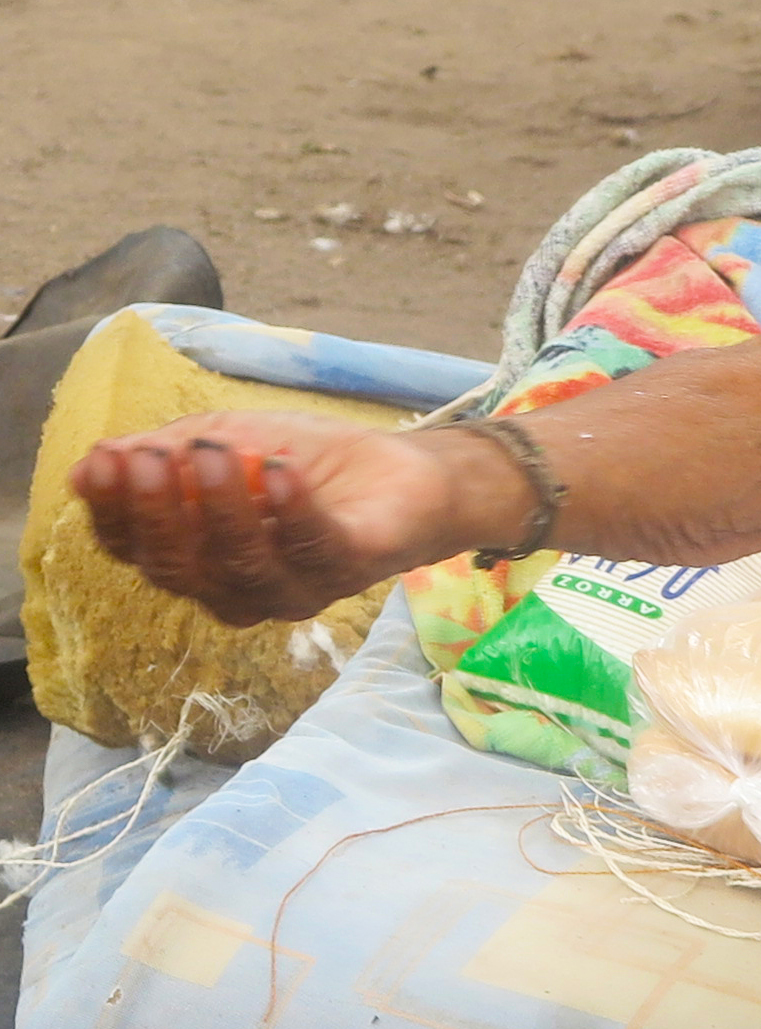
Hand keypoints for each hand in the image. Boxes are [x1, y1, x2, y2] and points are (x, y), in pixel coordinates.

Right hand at [71, 411, 503, 624]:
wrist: (404, 471)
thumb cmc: (304, 462)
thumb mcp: (224, 439)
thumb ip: (162, 454)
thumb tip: (89, 467)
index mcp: (196, 560)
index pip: (136, 550)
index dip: (114, 511)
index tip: (103, 461)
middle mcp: (236, 589)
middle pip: (179, 569)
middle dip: (158, 512)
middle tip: (152, 456)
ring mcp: (294, 589)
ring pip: (242, 566)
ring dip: (220, 507)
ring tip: (212, 454)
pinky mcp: (349, 571)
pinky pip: (314, 550)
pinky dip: (291, 510)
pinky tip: (278, 470)